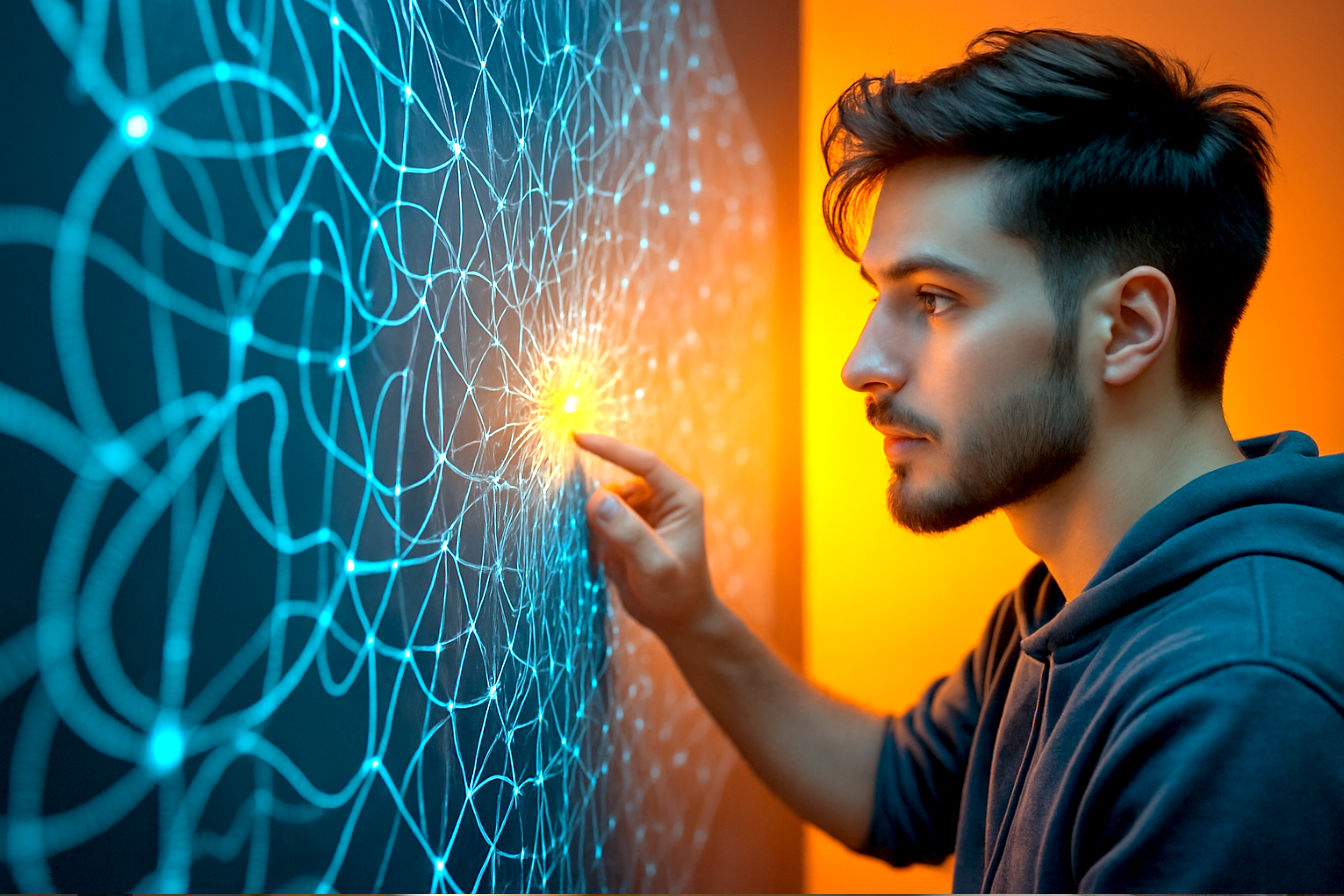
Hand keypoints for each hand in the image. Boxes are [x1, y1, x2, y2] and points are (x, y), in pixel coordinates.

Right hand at [573, 432, 718, 641]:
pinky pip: (598, 522)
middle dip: (605, 511)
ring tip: (618, 561)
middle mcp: (661, 499)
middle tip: (614, 550)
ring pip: (603, 504)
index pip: (642, 461)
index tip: (576, 437)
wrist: (678, 621)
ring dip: (600, 530)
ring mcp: (642, 513)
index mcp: (679, 496)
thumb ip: (629, 533)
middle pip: (616, 486)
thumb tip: (597, 497)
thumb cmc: (676, 594)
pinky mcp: (626, 528)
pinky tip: (613, 564)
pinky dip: (597, 540)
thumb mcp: (655, 566)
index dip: (609, 448)